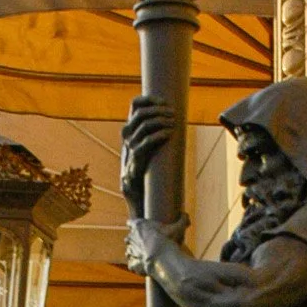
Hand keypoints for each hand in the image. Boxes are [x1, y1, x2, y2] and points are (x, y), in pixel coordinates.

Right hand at [120, 95, 177, 212]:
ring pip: (141, 127)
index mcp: (132, 135)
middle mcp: (127, 142)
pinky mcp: (133, 166)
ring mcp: (129, 154)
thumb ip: (161, 140)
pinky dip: (158, 135)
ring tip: (173, 122)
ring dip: (160, 120)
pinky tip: (169, 133)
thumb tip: (179, 123)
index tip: (164, 100)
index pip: (134, 107)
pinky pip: (144, 144)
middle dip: (157, 110)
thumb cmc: (153, 180)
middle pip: (138, 114)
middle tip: (173, 113)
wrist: (142, 207)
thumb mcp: (156, 153)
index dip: (148, 99)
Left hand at [125, 213, 187, 273]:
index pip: (131, 223)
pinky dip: (137, 266)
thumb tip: (186, 215)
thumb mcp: (177, 228)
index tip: (140, 228)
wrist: (161, 258)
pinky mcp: (133, 265)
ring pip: (129, 252)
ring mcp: (130, 252)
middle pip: (129, 238)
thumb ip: (181, 221)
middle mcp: (131, 238)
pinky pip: (132, 265)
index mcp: (138, 226)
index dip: (134, 225)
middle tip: (146, 244)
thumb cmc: (168, 240)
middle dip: (135, 241)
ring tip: (146, 256)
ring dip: (135, 253)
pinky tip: (144, 267)